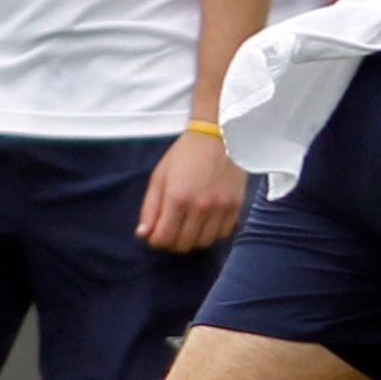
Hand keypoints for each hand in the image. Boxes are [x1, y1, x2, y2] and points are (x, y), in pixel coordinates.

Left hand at [136, 130, 246, 252]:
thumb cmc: (185, 154)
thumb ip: (150, 208)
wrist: (218, 135)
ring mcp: (221, 208)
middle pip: (183, 244)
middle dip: (172, 241)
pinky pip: (223, 233)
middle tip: (171, 229)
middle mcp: (200, 206)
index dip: (155, 240)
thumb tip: (144, 234)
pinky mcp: (236, 205)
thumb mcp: (160, 176)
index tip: (156, 232)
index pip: (163, 238)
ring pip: (203, 242)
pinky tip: (206, 221)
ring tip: (188, 225)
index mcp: (177, 198)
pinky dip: (212, 232)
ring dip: (193, 239)